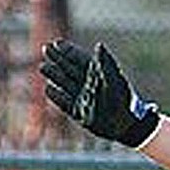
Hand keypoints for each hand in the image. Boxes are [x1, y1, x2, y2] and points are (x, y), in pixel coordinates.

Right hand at [40, 39, 159, 147]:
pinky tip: (48, 89)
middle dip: (58, 59)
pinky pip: (64, 103)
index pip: (80, 59)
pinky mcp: (79, 113)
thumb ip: (106, 64)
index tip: (57, 43)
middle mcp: (88, 85)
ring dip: (54, 75)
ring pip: (65, 84)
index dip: (69, 51)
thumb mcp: (115, 80)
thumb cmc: (124, 101)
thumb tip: (99, 45)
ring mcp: (83, 99)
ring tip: (43, 66)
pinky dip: (56, 96)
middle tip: (46, 48)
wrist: (126, 126)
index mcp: (98, 74)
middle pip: (70, 69)